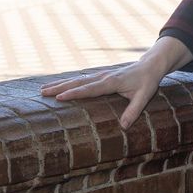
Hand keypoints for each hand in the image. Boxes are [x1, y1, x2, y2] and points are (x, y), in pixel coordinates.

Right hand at [40, 37, 192, 129]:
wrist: (149, 66)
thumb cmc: (147, 82)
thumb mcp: (144, 96)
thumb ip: (134, 110)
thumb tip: (123, 127)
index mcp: (112, 82)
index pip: (90, 89)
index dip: (75, 93)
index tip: (59, 97)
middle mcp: (103, 77)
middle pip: (78, 82)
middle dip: (60, 87)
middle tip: (43, 92)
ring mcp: (100, 75)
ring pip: (77, 80)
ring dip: (60, 84)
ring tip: (43, 89)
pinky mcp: (99, 76)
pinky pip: (81, 80)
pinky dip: (68, 82)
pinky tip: (57, 86)